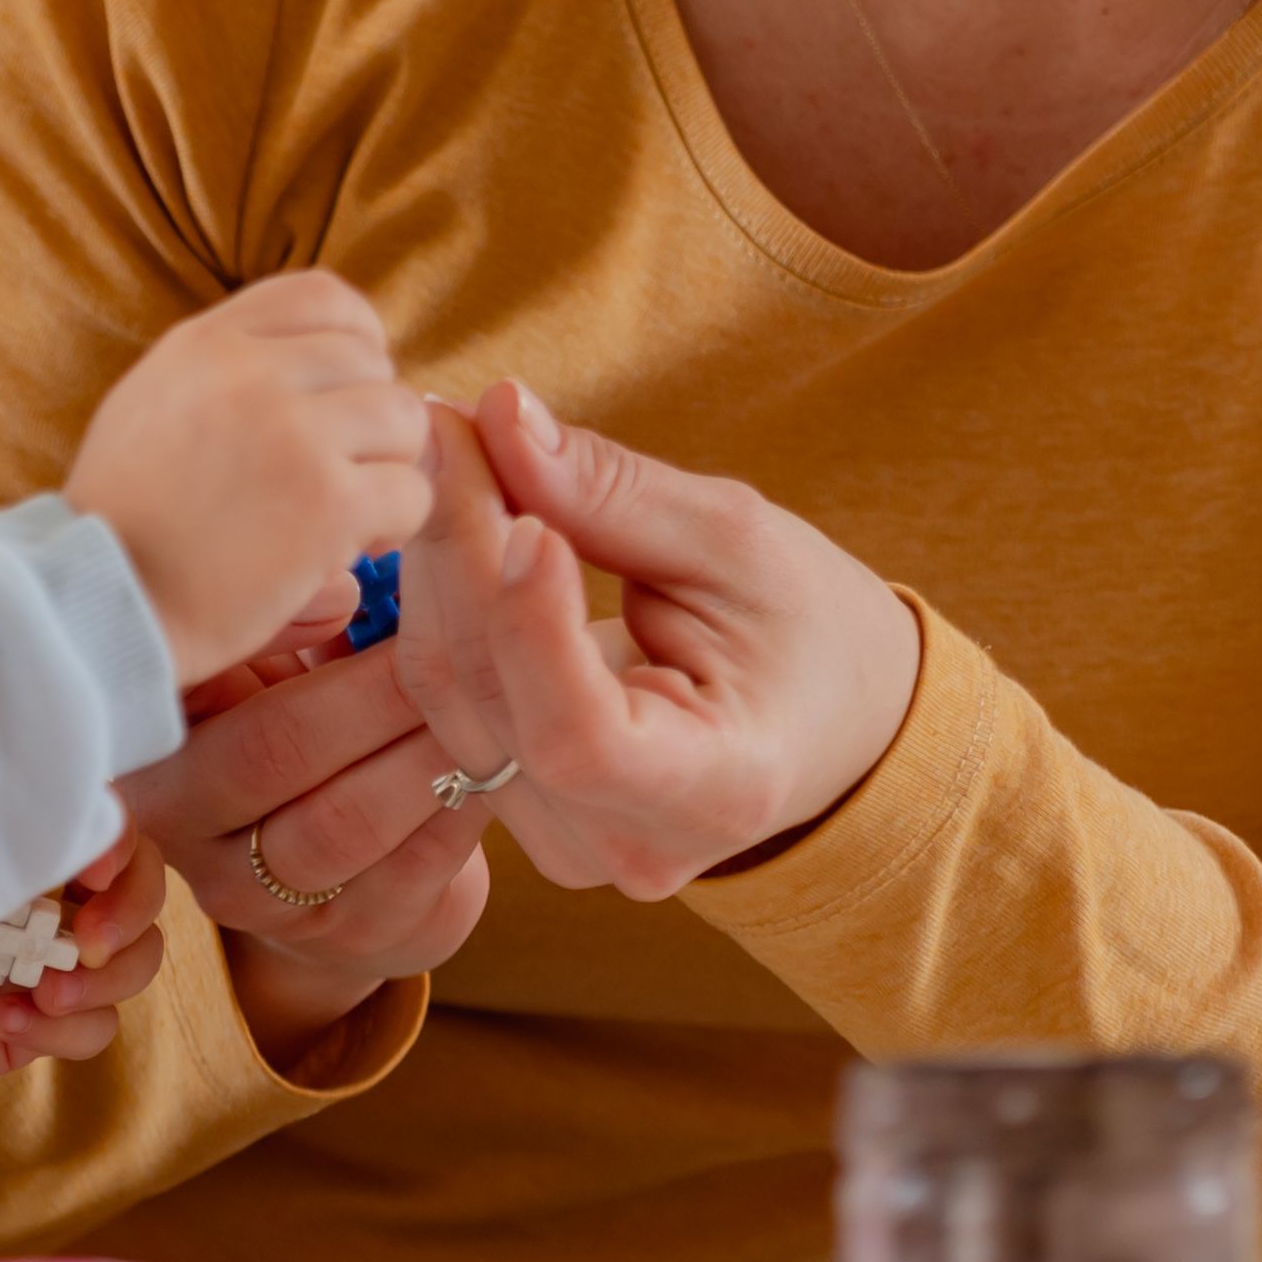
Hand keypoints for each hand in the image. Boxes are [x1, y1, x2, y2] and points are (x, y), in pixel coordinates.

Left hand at [0, 842, 170, 1095]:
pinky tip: (8, 1021)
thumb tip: (56, 807)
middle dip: (130, 914)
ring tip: (41, 992)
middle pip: (146, 894)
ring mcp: (48, 963)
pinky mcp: (36, 1025)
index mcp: (26, 841)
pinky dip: (67, 1029)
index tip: (91, 871)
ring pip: (136, 964)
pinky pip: (95, 1030)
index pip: (113, 828)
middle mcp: (50, 896)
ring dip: (103, 980)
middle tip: (85, 940)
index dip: (123, 848)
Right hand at [65, 274, 438, 676]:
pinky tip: (353, 547)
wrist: (96, 606)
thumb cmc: (119, 524)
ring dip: (390, 467)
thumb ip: (220, 370)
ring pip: (404, 418)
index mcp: (205, 344)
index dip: (357, 338)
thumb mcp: (147, 404)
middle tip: (346, 472)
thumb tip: (304, 354)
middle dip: (371, 418)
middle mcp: (249, 374)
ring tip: (352, 512)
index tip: (348, 391)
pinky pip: (410, 491)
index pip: (320, 296)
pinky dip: (396, 524)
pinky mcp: (325, 503)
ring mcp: (292, 434)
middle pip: (371, 361)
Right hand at [124, 591, 493, 1053]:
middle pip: (275, 750)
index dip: (273, 623)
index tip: (357, 581)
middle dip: (376, 687)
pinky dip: (462, 804)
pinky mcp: (341, 939)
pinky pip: (409, 868)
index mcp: (147, 735)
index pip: (192, 679)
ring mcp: (253, 897)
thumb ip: (290, 610)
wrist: (338, 866)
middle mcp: (177, 825)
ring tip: (491, 690)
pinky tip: (506, 755)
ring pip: (346, 820)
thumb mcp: (279, 656)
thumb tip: (339, 552)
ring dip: (427, 748)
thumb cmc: (306, 716)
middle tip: (455, 629)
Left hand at [391, 380, 919, 900]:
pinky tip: (452, 518)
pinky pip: (443, 698)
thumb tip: (502, 416)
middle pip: (493, 695)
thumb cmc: (806, 624)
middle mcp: (626, 845)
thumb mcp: (738, 542)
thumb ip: (615, 493)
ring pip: (447, 691)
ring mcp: (562, 841)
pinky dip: (440, 597)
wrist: (827, 713)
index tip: (525, 515)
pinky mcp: (518, 808)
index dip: (531, 628)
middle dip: (460, 543)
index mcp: (715, 793)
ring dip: (434, 558)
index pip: (580, 738)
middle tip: (447, 421)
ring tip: (451, 449)